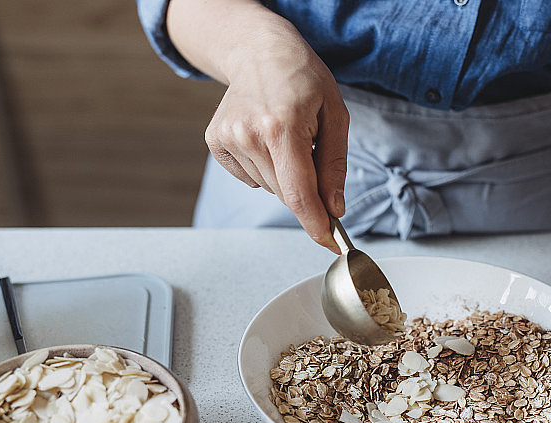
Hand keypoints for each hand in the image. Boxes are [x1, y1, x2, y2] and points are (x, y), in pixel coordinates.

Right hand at [203, 19, 348, 252]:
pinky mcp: (215, 141)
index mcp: (282, 127)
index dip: (316, 223)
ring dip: (284, 175)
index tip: (330, 243)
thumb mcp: (335, 115)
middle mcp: (249, 135)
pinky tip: (266, 139)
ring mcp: (228, 138)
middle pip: (286, 194)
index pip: (299, 194)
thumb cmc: (303, 79)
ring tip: (286, 138)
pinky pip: (250, 178)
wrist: (260, 51)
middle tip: (311, 154)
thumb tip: (334, 209)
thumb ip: (334, 166)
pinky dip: (264, 168)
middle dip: (306, 188)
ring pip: (269, 188)